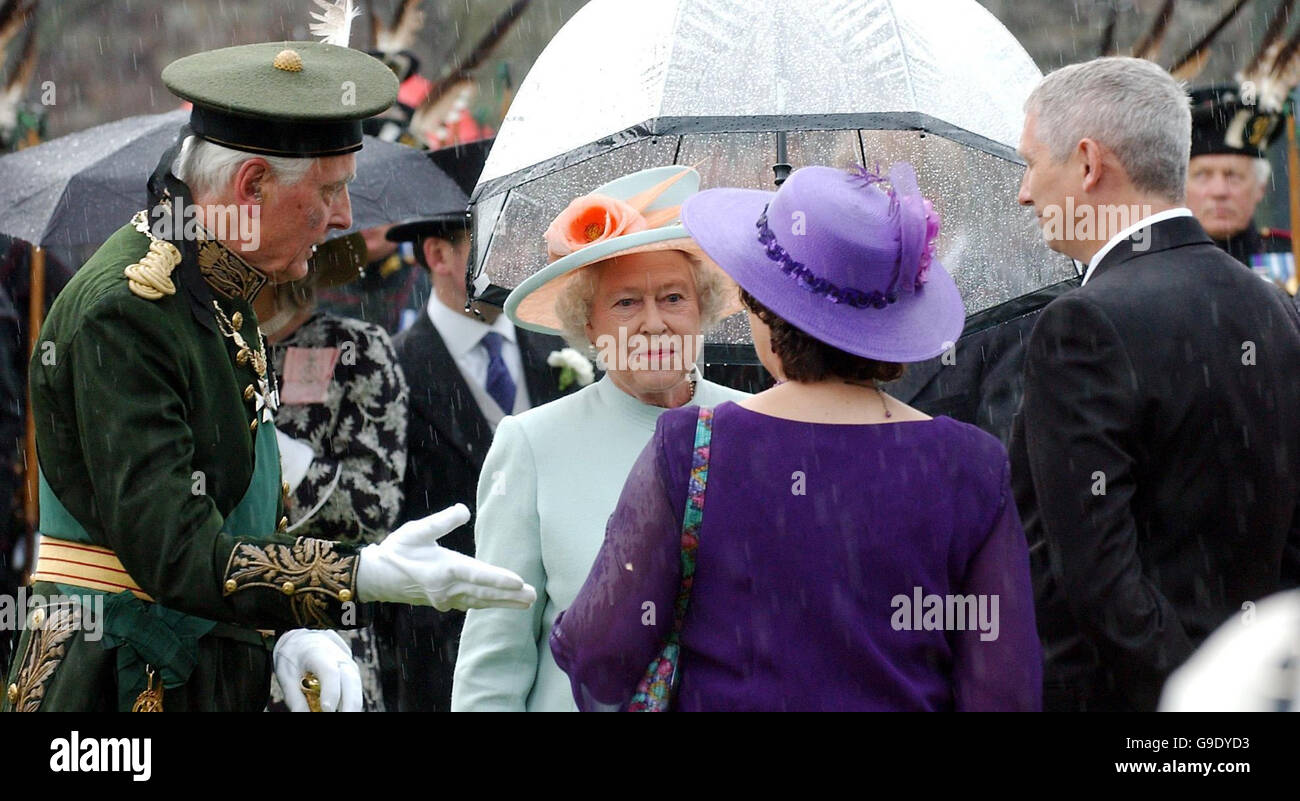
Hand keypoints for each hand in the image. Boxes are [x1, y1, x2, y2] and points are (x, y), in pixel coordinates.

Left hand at [273, 629, 360, 711]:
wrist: (303, 640)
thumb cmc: (293, 658)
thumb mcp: (286, 676)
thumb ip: (295, 699)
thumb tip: (304, 716)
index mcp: (318, 652)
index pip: (330, 673)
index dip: (331, 692)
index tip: (327, 710)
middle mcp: (339, 657)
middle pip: (350, 681)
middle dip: (349, 704)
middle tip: (343, 718)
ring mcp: (349, 664)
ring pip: (356, 687)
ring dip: (352, 706)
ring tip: (344, 716)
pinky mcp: (352, 673)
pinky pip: (355, 690)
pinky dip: (351, 704)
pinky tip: (344, 711)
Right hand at [356, 503, 536, 610]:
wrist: (376, 578)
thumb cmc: (397, 550)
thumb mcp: (417, 530)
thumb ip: (441, 521)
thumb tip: (463, 510)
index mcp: (442, 569)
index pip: (476, 574)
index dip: (498, 578)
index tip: (519, 581)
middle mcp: (446, 589)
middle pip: (484, 593)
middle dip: (510, 596)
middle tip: (533, 597)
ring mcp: (445, 599)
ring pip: (480, 602)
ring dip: (504, 602)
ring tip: (527, 603)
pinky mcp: (444, 603)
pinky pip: (472, 604)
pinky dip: (489, 604)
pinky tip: (503, 604)